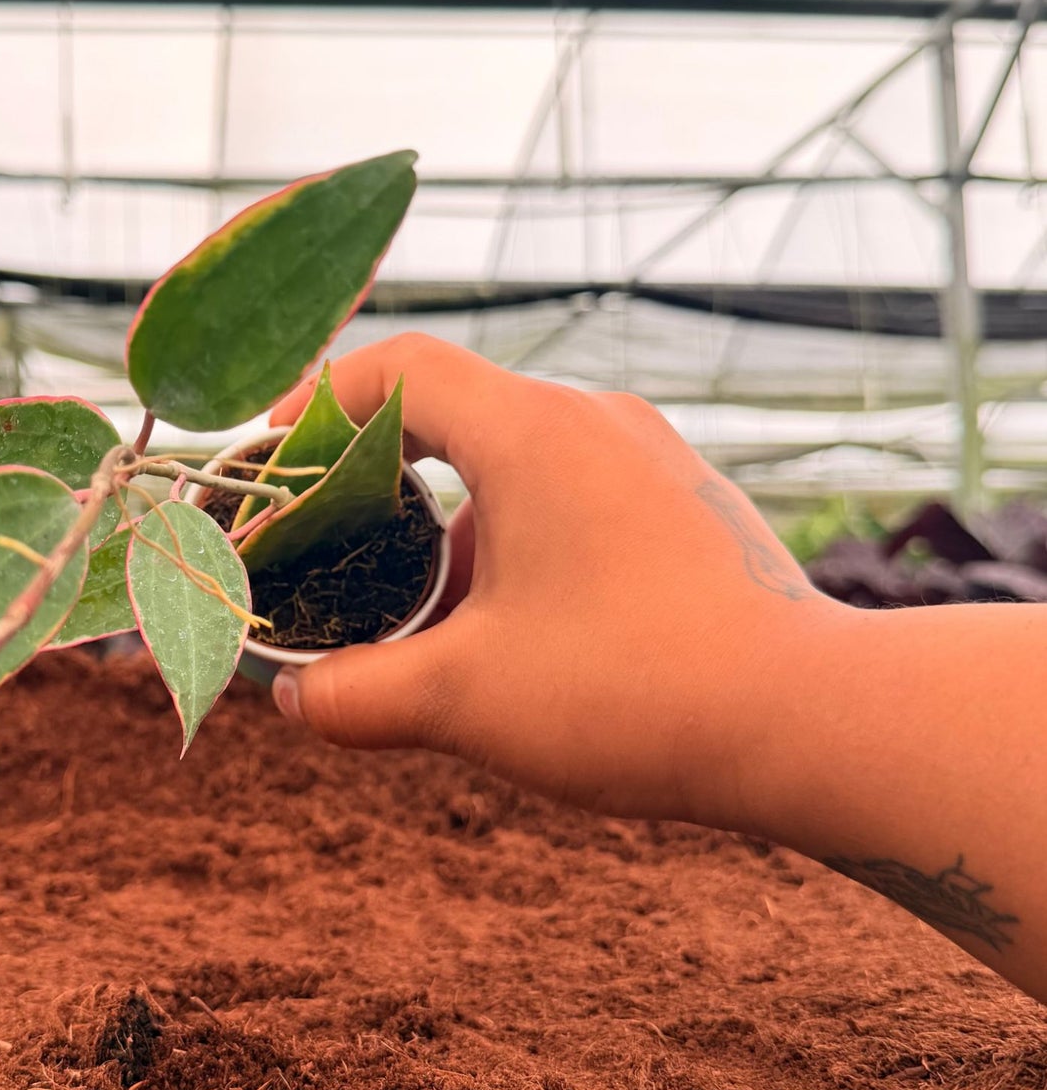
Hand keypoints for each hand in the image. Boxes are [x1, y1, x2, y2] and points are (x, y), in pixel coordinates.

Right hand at [269, 334, 845, 830]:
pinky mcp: (684, 505)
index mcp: (533, 433)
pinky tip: (507, 621)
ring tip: (415, 605)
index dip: (321, 400)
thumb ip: (356, 696)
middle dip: (377, 474)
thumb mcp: (466, 700)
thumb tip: (292, 702)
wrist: (816, 721)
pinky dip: (514, 536)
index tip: (274, 455)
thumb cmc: (636, 692)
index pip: (401, 368)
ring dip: (449, 520)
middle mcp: (596, 422)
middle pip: (454, 411)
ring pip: (515, 461)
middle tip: (330, 539)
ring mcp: (650, 460)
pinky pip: (572, 493)